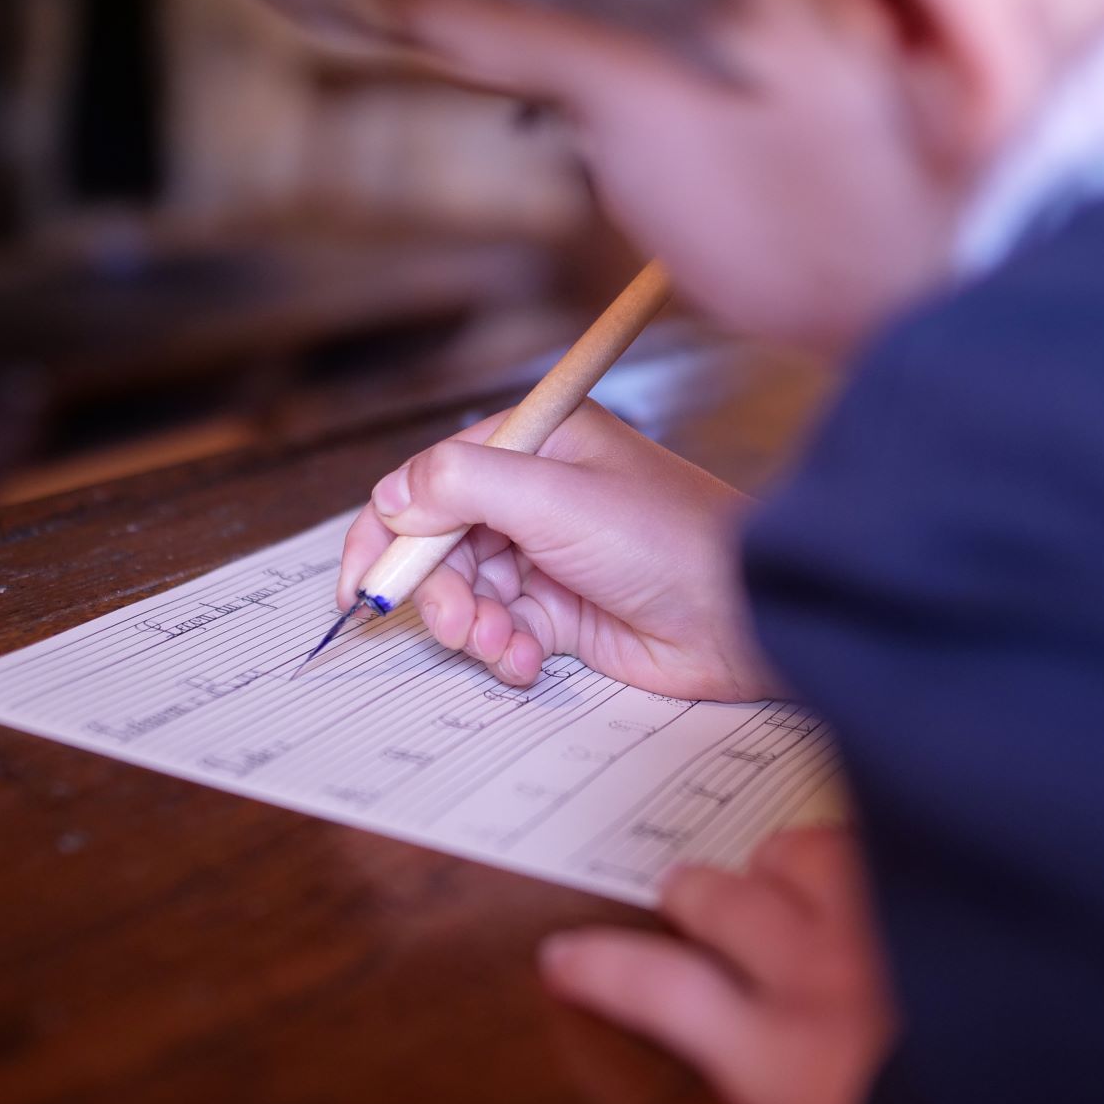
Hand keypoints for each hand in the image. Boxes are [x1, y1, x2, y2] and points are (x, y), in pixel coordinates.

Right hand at [338, 400, 777, 699]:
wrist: (744, 616)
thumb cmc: (666, 538)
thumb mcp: (553, 497)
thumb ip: (461, 485)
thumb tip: (391, 496)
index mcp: (535, 443)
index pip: (430, 479)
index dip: (386, 530)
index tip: (359, 584)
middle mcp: (536, 495)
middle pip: (439, 544)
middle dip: (437, 590)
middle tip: (457, 624)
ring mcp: (548, 555)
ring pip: (466, 594)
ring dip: (471, 626)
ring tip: (503, 644)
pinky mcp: (563, 612)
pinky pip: (501, 631)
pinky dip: (502, 651)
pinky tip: (528, 660)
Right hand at [542, 828, 895, 1103]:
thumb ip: (754, 1065)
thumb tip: (701, 1029)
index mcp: (785, 1062)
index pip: (659, 991)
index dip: (601, 966)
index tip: (563, 956)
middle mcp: (824, 980)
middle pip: (717, 897)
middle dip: (693, 895)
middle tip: (688, 902)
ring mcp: (887, 933)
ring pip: (800, 852)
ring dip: (780, 862)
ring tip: (779, 878)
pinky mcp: (934, 905)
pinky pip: (876, 850)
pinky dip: (856, 856)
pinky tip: (859, 874)